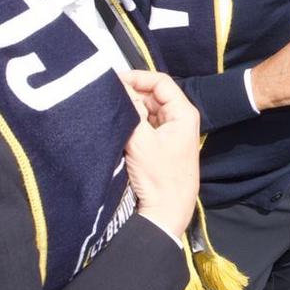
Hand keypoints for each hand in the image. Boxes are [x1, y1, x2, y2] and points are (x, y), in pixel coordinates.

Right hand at [121, 70, 200, 237]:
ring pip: (147, 110)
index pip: (160, 82)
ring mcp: (170, 132)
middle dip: (131, 93)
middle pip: (153, 95)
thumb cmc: (159, 177)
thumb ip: (130, 111)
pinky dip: (132, 121)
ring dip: (130, 108)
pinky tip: (117, 123)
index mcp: (183, 113)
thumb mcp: (141, 140)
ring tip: (109, 109)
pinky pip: (145, 125)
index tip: (115, 80)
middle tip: (107, 95)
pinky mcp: (160, 145)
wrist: (166, 212)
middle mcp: (179, 119)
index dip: (138, 78)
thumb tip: (119, 88)